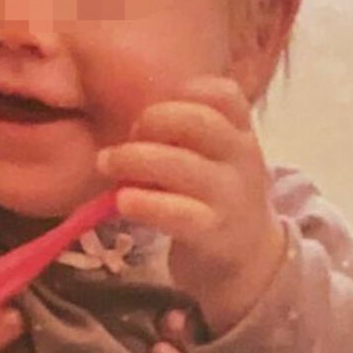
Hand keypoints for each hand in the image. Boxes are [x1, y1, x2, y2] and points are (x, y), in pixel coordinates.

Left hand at [97, 76, 285, 334]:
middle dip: (151, 121)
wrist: (246, 259)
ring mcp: (229, 196)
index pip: (223, 94)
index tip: (155, 112)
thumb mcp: (213, 157)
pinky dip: (142, 202)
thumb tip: (130, 119)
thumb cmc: (214, 196)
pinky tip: (122, 200)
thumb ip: (184, 132)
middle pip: (197, 120)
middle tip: (127, 138)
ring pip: (180, 164)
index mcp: (239, 133)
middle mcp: (241, 158)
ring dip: (132, 159)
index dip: (183, 94)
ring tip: (107, 164)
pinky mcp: (212, 231)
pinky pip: (176, 211)